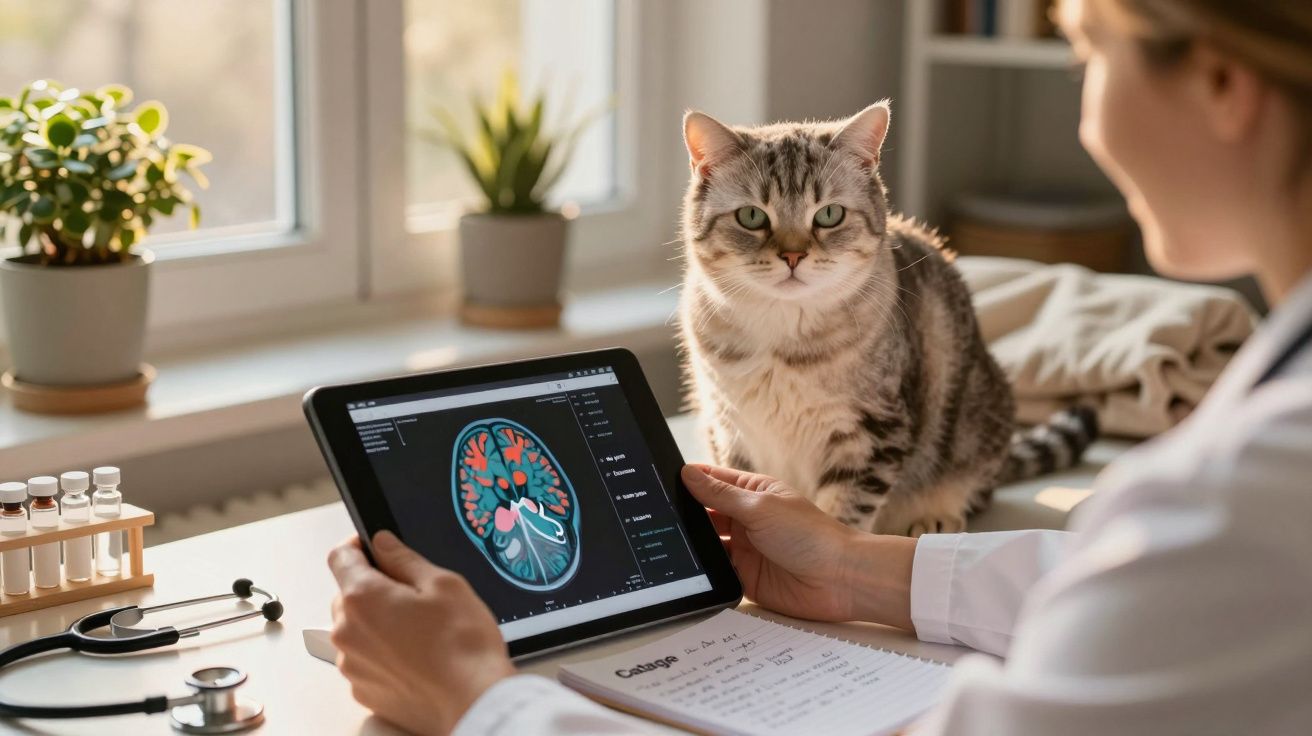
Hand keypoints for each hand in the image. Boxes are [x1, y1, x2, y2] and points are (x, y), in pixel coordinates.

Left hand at [328, 531, 513, 735]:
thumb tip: (383, 544)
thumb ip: (404, 559)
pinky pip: (364, 660)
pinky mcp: (363, 691)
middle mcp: (347, 632)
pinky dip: (382, 654)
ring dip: (376, 623)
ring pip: (355, 630)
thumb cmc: (463, 644)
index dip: (358, 547)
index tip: (375, 549)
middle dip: (373, 589)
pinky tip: (415, 656)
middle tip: (413, 596)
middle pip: (347, 595)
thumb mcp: (443, 583)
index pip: (341, 557)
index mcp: (362, 597)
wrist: (473, 700)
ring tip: (419, 632)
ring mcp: (352, 666)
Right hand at [682, 464, 915, 628]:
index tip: (661, 479)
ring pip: (708, 542)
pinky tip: (688, 567)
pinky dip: (704, 569)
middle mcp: (748, 519)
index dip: (690, 480)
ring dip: (693, 542)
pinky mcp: (746, 577)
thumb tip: (688, 474)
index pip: (714, 481)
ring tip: (667, 539)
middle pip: (706, 513)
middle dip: (686, 513)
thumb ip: (721, 495)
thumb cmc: (812, 536)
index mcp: (754, 493)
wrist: (840, 580)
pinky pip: (717, 571)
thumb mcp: (760, 508)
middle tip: (657, 514)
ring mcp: (746, 549)